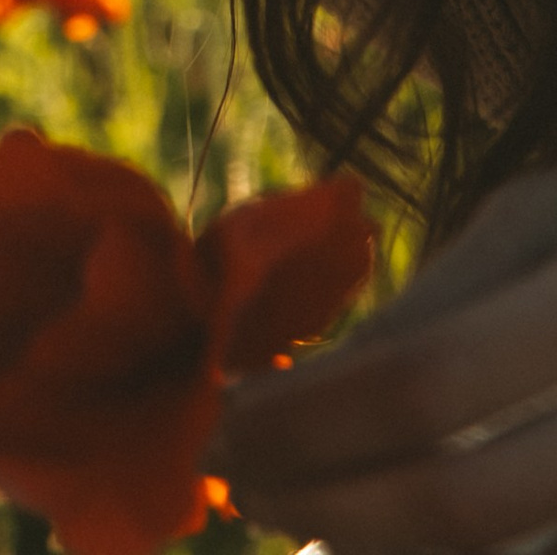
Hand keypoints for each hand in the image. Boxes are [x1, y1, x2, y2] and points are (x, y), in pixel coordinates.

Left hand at [217, 167, 556, 553]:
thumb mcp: (527, 227)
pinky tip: (375, 538)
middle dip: (328, 500)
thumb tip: (288, 396)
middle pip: (457, 501)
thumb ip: (428, 309)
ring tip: (309, 523)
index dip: (309, 413)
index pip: (424, 379)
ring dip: (375, 548)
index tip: (224, 415)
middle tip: (248, 484)